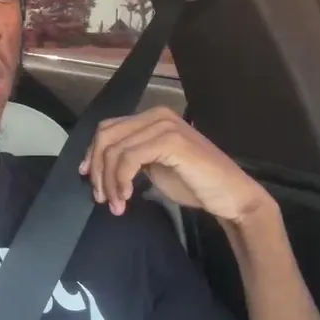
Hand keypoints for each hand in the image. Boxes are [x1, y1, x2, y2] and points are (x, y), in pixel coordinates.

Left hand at [79, 106, 275, 223]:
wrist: (230, 196)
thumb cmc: (194, 183)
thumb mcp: (152, 166)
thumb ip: (129, 158)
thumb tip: (97, 165)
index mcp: (151, 118)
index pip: (108, 129)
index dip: (93, 154)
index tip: (88, 179)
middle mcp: (157, 115)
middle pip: (106, 136)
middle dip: (98, 170)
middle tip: (101, 198)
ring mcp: (165, 126)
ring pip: (116, 150)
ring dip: (109, 181)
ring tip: (116, 204)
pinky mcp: (172, 141)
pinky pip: (130, 158)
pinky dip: (121, 180)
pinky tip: (127, 197)